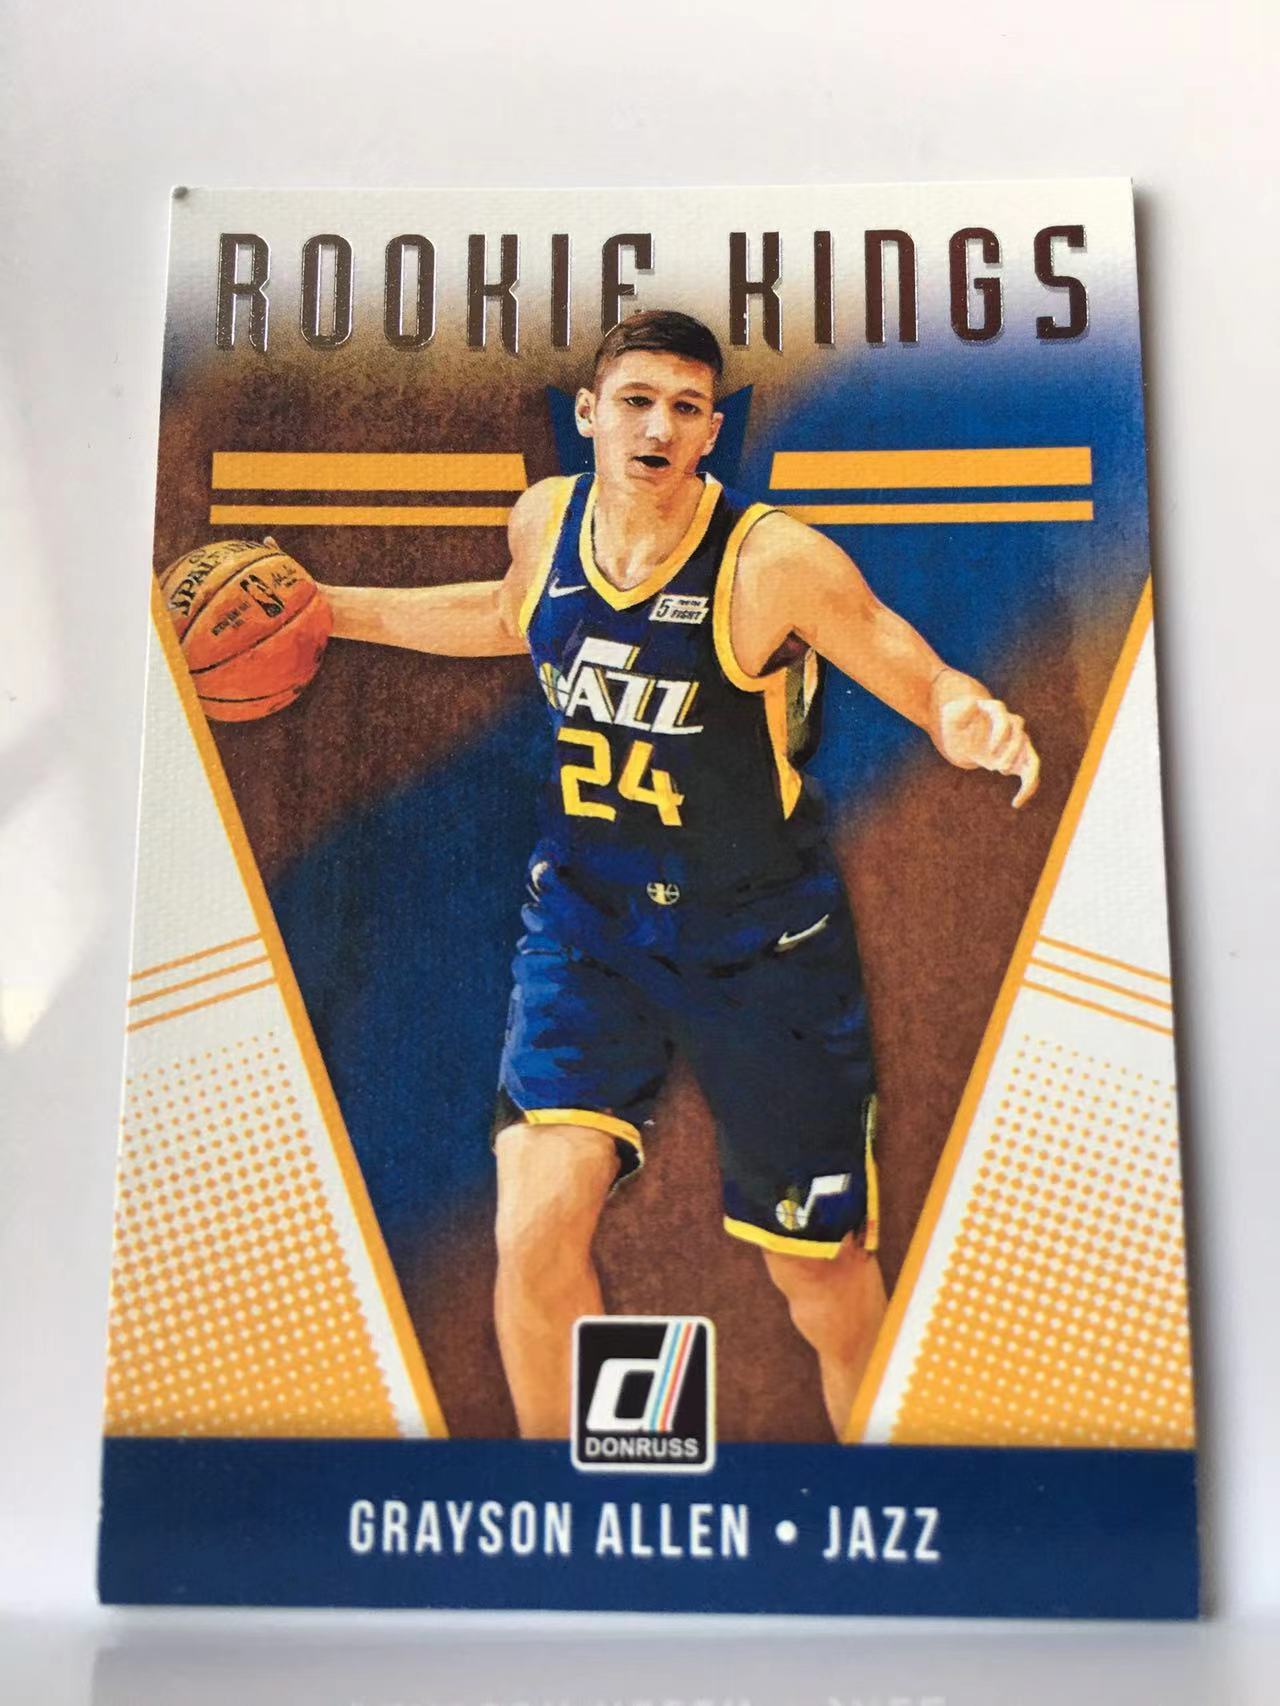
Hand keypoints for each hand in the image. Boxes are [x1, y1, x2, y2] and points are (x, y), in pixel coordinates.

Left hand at [935, 694, 1040, 808]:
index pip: (1006, 719)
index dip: (1000, 734)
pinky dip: (1027, 788)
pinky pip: (1030, 774)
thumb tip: (974, 704)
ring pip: (1031, 758)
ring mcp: (1016, 743)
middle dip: (1011, 753)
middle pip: (1021, 738)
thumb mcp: (951, 715)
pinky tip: (1016, 803)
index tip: (989, 750)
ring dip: (1025, 774)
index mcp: (996, 712)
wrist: (960, 735)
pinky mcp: (1016, 760)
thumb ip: (961, 710)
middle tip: (997, 768)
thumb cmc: (954, 722)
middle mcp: (1011, 726)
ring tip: (1009, 786)